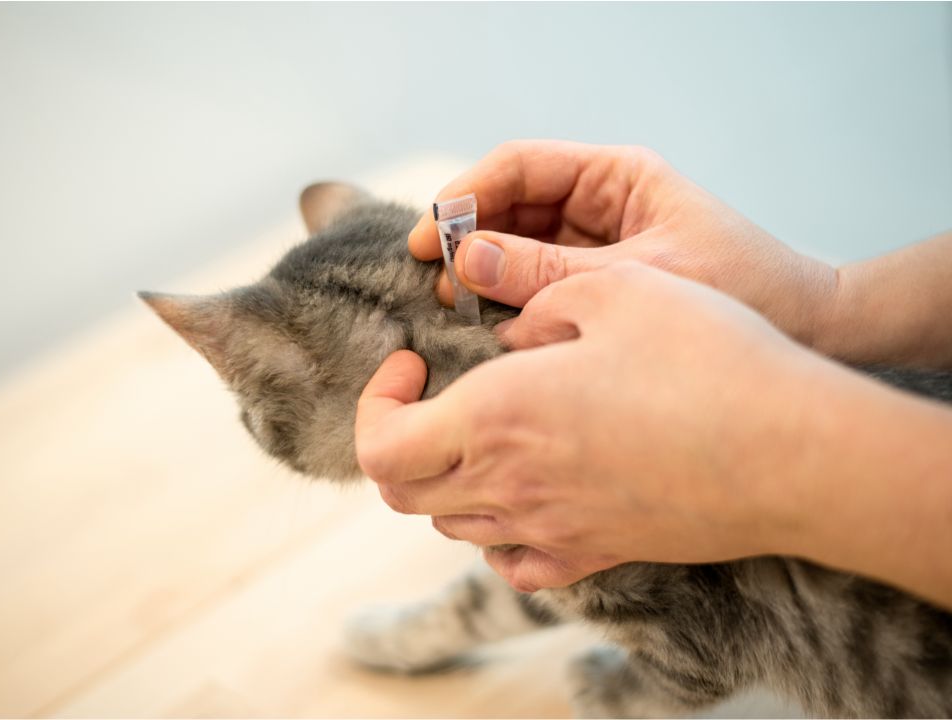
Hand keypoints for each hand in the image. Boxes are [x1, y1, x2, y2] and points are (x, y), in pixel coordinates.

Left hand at [356, 262, 823, 591]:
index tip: (410, 359)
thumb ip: (535, 297)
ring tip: (481, 426)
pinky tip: (524, 492)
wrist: (794, 452)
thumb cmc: (707, 360)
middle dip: (396, 436)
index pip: (381, 444)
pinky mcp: (599, 552)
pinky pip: (516, 563)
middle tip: (431, 391)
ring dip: (443, 475)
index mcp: (498, 417)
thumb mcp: (613, 289)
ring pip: (452, 525)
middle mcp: (513, 486)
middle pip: (403, 492)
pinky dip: (495, 532)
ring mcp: (554, 529)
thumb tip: (505, 328)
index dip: (375, 401)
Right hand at [410, 140, 837, 348]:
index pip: (521, 167)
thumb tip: (469, 261)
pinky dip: (509, 302)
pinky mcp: (595, 288)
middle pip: (510, 207)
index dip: (467, 195)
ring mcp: (593, 247)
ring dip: (483, 274)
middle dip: (469, 239)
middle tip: (435, 282)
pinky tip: (488, 325)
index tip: (432, 235)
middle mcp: (598, 205)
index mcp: (615, 176)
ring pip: (516, 248)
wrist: (807, 328)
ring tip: (455, 308)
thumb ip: (551, 271)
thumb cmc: (743, 286)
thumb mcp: (641, 276)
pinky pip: (536, 284)